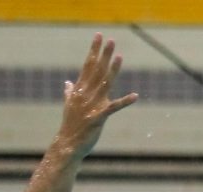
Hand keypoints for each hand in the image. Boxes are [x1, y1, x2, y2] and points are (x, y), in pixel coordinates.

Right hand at [58, 34, 138, 157]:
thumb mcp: (69, 106)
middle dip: (104, 55)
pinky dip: (125, 101)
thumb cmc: (70, 125)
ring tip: (120, 56)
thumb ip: (69, 93)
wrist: (67, 144)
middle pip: (97, 70)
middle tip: (111, 40)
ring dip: (113, 70)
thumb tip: (67, 83)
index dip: (94, 50)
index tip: (99, 36)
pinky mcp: (98, 117)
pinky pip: (114, 107)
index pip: (88, 65)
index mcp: (79, 90)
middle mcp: (85, 94)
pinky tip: (135, 96)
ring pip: (104, 84)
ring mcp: (91, 105)